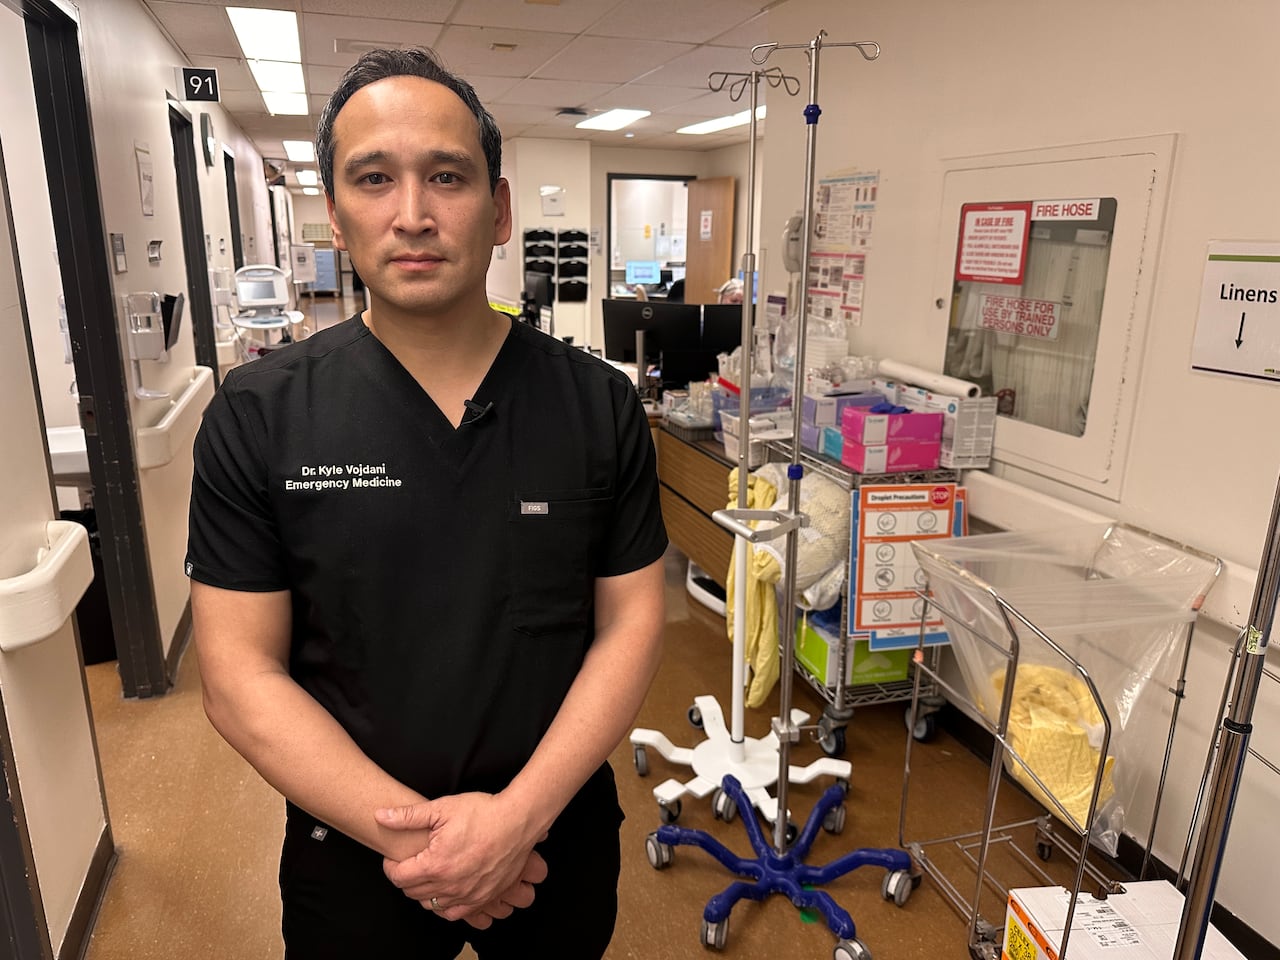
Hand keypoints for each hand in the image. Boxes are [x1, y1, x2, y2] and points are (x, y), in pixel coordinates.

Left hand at [375, 793, 542, 920]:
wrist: (518, 821)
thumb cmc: (482, 812)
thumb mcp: (442, 808)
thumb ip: (407, 816)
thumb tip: (380, 816)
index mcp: (435, 865)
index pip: (398, 877)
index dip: (390, 866)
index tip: (394, 858)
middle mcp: (449, 885)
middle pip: (412, 892)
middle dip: (405, 878)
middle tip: (410, 863)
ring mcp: (467, 895)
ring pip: (431, 905)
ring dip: (423, 892)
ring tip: (428, 874)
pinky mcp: (483, 898)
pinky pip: (454, 913)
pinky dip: (445, 905)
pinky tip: (446, 889)